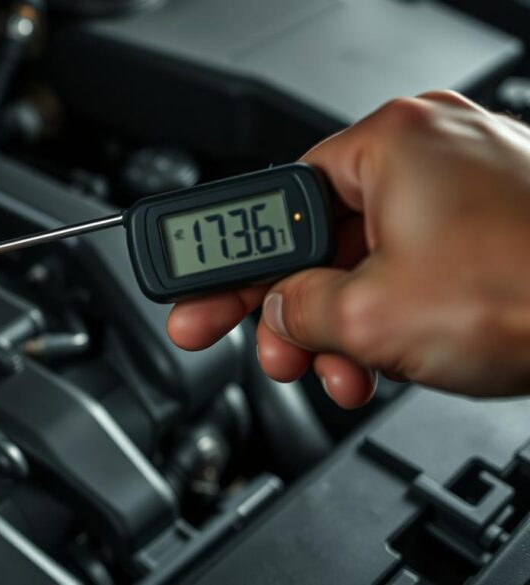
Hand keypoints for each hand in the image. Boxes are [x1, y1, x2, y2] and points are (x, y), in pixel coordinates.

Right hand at [168, 91, 529, 406]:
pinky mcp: (497, 225)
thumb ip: (293, 311)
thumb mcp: (367, 314)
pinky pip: (416, 268)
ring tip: (336, 372)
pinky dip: (391, 316)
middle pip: (322, 236)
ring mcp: (469, 186)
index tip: (202, 294)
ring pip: (369, 261)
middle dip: (292, 307)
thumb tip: (272, 315)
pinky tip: (382, 359)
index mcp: (391, 141)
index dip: (234, 262)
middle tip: (261, 347)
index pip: (277, 200)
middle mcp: (431, 149)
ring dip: (341, 326)